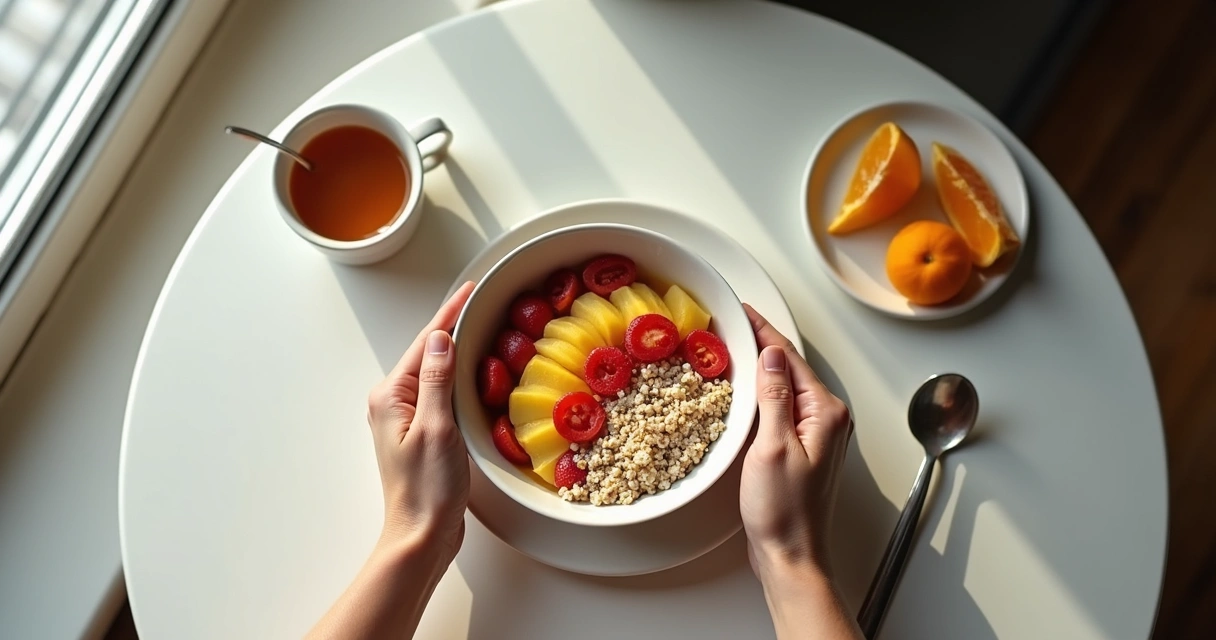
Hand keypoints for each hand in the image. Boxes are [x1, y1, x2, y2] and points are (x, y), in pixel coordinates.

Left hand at [309, 283, 476, 639]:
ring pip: (434, 372)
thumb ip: (437, 381)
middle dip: (452, 326)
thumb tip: (441, 338)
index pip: (426, 343)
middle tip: (479, 301)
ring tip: (479, 327)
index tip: (469, 290)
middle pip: (428, 353)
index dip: (449, 314)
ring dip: (456, 350)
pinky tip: (473, 372)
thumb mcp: (436, 429)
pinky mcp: (421, 432)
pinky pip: (440, 392)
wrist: (422, 534)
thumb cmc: (427, 489)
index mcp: (391, 396)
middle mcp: (393, 403)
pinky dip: (457, 376)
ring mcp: (406, 418)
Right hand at [740, 304, 859, 638]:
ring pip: (785, 387)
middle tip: (733, 323)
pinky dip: (761, 393)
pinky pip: (781, 408)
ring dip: (760, 368)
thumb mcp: (772, 447)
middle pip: (790, 368)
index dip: (764, 331)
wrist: (790, 553)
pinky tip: (743, 391)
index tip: (744, 311)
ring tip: (734, 348)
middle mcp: (827, 419)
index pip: (790, 358)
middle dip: (762, 344)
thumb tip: (770, 357)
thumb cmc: (784, 511)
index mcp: (826, 413)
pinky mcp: (801, 447)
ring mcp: (816, 434)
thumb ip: (773, 398)